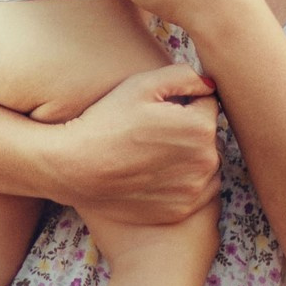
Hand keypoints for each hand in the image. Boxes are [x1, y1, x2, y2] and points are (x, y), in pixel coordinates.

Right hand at [50, 65, 220, 224]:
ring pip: (202, 164)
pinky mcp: (182, 210)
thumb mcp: (142, 84)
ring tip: (150, 155)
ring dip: (187, 158)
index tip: (156, 111)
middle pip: (207, 136)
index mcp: (201, 126)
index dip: (181, 103)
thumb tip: (210, 84)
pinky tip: (152, 176)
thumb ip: (185, 76)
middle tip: (150, 134)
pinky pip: (194, 190)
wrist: (75, 167)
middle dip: (187, 131)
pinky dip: (180, 183)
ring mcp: (195, 189)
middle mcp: (207, 161)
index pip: (207, 105)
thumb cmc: (106, 121)